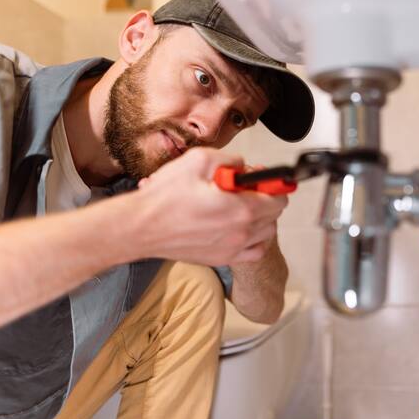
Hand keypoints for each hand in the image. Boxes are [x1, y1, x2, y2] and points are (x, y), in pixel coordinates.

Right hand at [134, 147, 287, 265]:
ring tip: (240, 206)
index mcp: (241, 208)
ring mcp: (233, 249)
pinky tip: (239, 228)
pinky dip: (254, 239)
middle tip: (244, 188)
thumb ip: (230, 159)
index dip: (273, 184)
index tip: (263, 178)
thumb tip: (243, 165)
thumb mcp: (199, 161)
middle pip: (274, 215)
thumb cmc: (164, 198)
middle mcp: (242, 232)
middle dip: (264, 197)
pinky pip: (253, 252)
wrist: (140, 227)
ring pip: (266, 233)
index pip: (278, 197)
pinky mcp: (222, 259)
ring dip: (260, 218)